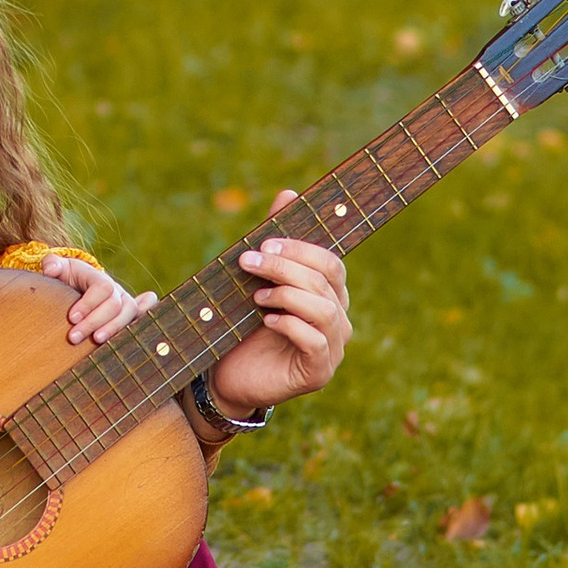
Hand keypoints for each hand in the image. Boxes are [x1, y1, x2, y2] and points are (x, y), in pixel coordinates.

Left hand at [48, 253, 152, 347]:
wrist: (78, 287)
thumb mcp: (58, 269)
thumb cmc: (67, 278)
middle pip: (115, 305)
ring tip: (96, 341)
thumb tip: (51, 270)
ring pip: (129, 314)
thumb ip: (52, 265)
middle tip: (73, 337)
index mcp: (98, 277)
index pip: (102, 288)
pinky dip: (145, 317)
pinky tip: (145, 329)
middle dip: (94, 322)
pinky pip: (142, 315)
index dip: (88, 304)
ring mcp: (124, 302)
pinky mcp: (127, 316)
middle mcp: (115, 290)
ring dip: (113, 328)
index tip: (71, 318)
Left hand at [209, 193, 351, 412]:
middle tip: (249, 263)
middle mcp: (338, 319)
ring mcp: (333, 348)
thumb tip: (288, 193)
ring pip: (324, 310)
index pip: (330, 263)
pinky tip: (267, 321)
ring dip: (286, 295)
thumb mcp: (257, 279)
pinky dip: (290, 326)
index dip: (300, 249)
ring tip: (256, 297)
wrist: (228, 374)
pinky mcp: (319, 371)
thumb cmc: (245, 324)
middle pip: (325, 282)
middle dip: (285, 267)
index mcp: (329, 294)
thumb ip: (276, 242)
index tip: (264, 243)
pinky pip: (316, 342)